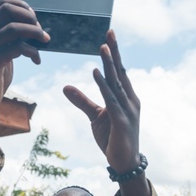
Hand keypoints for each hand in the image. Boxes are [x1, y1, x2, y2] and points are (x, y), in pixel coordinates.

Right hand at [0, 0, 47, 120]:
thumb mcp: (2, 54)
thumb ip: (11, 42)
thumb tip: (33, 31)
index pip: (2, 4)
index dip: (22, 6)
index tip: (34, 18)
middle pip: (7, 10)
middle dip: (29, 16)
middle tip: (40, 31)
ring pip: (13, 28)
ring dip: (34, 32)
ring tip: (45, 41)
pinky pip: (16, 49)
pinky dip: (32, 51)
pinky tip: (36, 59)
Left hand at [63, 30, 140, 174]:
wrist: (124, 163)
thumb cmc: (113, 138)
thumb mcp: (95, 117)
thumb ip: (82, 101)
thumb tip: (65, 87)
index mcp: (126, 97)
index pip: (120, 72)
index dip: (114, 54)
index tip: (109, 36)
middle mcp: (130, 100)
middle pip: (121, 72)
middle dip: (115, 52)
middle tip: (109, 32)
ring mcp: (128, 110)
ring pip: (116, 83)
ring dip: (109, 64)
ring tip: (102, 47)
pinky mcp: (122, 121)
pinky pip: (111, 100)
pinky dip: (103, 86)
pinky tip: (96, 73)